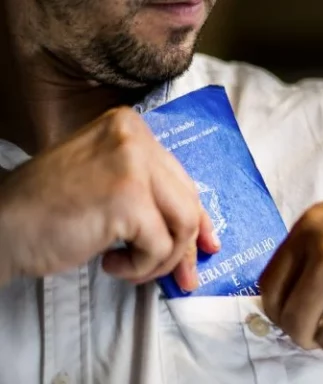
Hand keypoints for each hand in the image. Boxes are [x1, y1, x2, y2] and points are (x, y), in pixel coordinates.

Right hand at [0, 107, 219, 288]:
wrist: (0, 225)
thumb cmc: (52, 210)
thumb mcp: (112, 190)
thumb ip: (154, 201)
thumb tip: (201, 240)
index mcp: (131, 127)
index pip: (181, 180)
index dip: (198, 219)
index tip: (206, 245)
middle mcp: (135, 137)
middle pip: (188, 202)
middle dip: (184, 247)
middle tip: (179, 277)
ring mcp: (132, 164)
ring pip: (183, 224)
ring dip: (160, 259)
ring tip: (128, 265)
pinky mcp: (127, 198)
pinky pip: (159, 246)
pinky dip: (139, 267)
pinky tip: (110, 263)